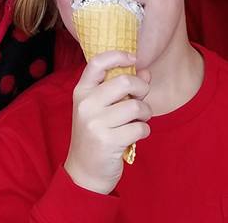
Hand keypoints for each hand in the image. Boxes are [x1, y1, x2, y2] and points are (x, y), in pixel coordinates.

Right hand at [64, 51, 151, 195]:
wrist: (85, 172)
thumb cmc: (96, 135)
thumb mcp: (101, 109)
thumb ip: (122, 89)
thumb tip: (146, 72)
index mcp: (81, 92)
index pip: (97, 62)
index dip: (119, 55)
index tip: (133, 58)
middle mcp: (86, 105)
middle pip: (125, 82)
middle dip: (142, 89)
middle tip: (141, 99)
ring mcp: (96, 123)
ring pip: (136, 106)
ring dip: (145, 113)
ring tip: (139, 120)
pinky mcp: (109, 141)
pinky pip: (140, 127)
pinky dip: (144, 130)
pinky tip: (135, 135)